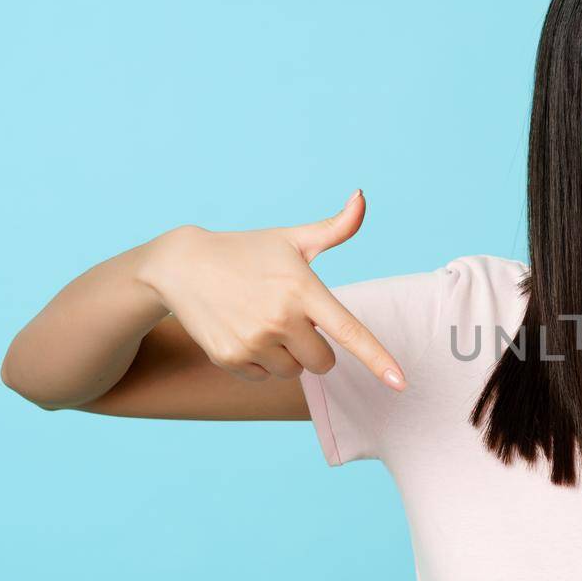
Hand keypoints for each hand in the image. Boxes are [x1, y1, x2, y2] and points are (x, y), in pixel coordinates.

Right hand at [138, 190, 406, 389]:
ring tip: (263, 323)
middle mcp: (280, 318)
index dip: (377, 359)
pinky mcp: (229, 358)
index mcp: (303, 289)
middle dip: (315, 348)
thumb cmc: (247, 251)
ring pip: (294, 372)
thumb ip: (335, 227)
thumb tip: (362, 197)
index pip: (349, 331)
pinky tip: (243, 332)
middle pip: (323, 362)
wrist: (181, 265)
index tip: (400, 383)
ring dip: (287, 356)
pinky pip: (264, 377)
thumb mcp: (291, 239)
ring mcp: (253, 340)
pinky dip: (260, 362)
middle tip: (291, 320)